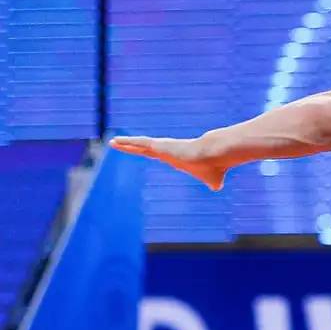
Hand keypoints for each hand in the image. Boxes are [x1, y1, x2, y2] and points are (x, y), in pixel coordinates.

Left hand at [109, 135, 227, 190]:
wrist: (214, 155)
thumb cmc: (214, 166)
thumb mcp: (213, 179)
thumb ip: (213, 182)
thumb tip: (217, 188)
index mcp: (178, 159)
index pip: (161, 155)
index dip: (152, 153)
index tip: (145, 152)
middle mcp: (168, 152)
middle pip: (146, 149)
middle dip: (134, 147)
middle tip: (122, 145)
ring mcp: (163, 148)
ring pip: (139, 145)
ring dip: (126, 144)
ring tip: (112, 142)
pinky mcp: (160, 145)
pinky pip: (139, 143)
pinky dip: (127, 142)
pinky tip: (115, 141)